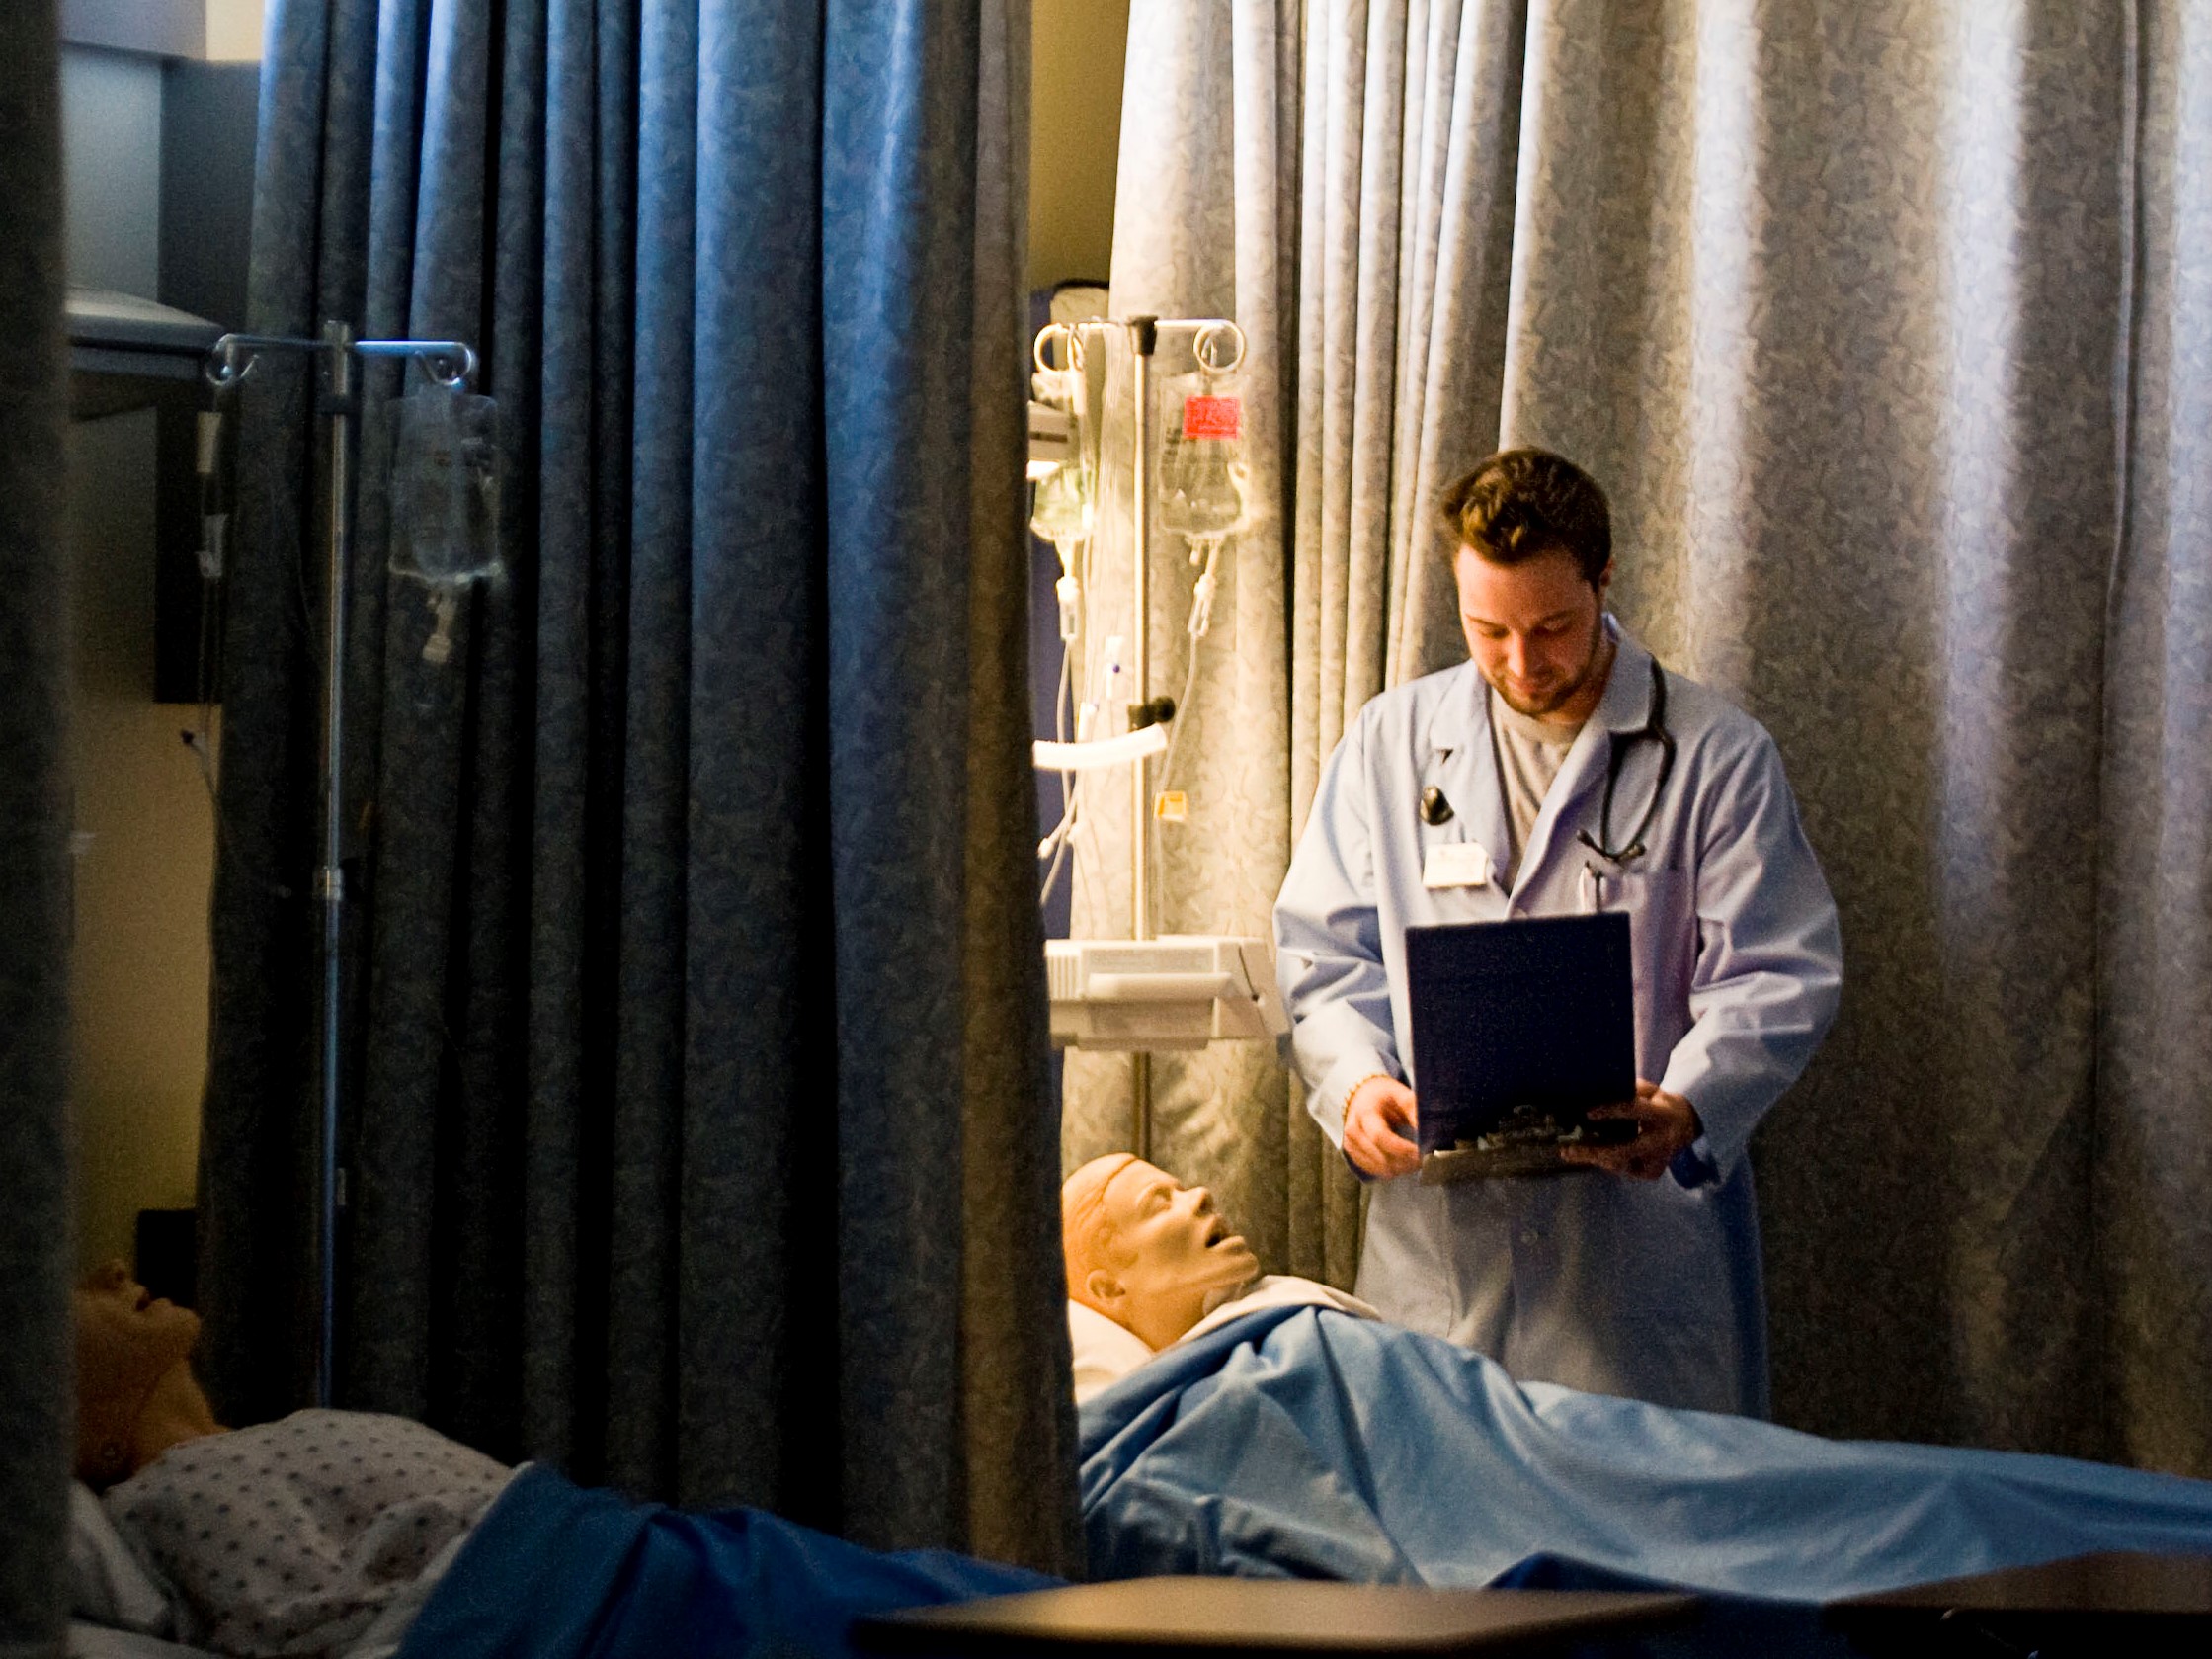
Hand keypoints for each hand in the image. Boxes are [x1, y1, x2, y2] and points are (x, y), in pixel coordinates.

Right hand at [1343, 1075, 1420, 1179]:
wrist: (1363, 1096)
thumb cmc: (1384, 1096)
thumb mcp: (1400, 1094)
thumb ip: (1414, 1110)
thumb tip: (1428, 1131)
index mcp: (1365, 1112)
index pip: (1380, 1137)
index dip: (1402, 1149)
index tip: (1420, 1152)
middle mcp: (1353, 1129)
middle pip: (1380, 1156)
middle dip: (1405, 1162)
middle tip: (1423, 1160)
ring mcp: (1350, 1143)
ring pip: (1378, 1167)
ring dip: (1399, 1168)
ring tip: (1414, 1160)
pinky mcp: (1351, 1154)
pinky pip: (1373, 1171)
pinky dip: (1390, 1170)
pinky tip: (1401, 1162)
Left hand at [1561, 1080, 1701, 1180]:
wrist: (1686, 1126)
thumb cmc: (1659, 1104)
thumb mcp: (1650, 1091)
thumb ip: (1630, 1090)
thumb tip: (1597, 1087)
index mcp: (1660, 1114)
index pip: (1633, 1110)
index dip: (1610, 1111)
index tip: (1588, 1113)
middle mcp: (1661, 1140)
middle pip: (1623, 1151)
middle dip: (1594, 1152)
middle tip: (1568, 1150)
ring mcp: (1658, 1160)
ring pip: (1620, 1164)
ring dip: (1594, 1157)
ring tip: (1570, 1152)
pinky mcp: (1653, 1172)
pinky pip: (1623, 1169)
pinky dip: (1607, 1162)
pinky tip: (1593, 1156)